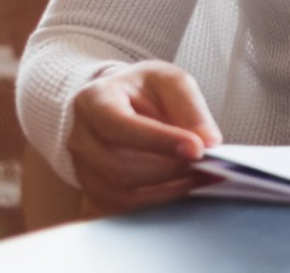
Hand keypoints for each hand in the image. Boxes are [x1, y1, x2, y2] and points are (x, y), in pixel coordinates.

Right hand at [67, 61, 221, 213]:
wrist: (117, 102)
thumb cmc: (143, 89)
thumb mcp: (170, 80)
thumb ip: (190, 106)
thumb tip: (209, 141)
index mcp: (94, 100)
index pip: (120, 126)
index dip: (159, 141)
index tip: (197, 148)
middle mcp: (80, 138)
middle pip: (119, 166)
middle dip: (169, 168)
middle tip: (207, 163)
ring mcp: (82, 169)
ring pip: (120, 192)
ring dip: (167, 188)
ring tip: (200, 175)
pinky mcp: (93, 193)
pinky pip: (123, 207)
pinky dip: (157, 200)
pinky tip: (183, 186)